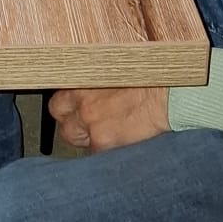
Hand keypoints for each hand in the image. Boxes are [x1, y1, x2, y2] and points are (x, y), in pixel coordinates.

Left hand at [48, 86, 169, 152]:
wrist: (165, 97)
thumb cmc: (147, 80)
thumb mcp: (113, 71)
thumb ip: (94, 80)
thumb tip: (86, 87)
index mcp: (83, 80)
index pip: (59, 93)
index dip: (66, 101)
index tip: (72, 104)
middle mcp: (81, 100)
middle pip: (57, 114)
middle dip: (69, 118)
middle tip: (83, 120)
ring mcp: (89, 122)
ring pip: (70, 136)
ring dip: (81, 135)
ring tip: (100, 131)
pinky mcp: (102, 141)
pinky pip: (91, 150)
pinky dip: (100, 148)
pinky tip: (114, 141)